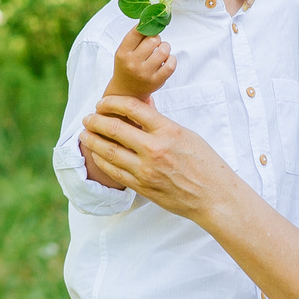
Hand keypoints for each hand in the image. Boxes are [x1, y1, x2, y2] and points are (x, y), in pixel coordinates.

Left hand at [80, 95, 237, 223]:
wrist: (214, 196)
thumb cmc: (205, 163)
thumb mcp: (186, 134)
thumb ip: (161, 122)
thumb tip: (143, 106)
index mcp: (168, 131)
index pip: (132, 108)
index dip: (112, 103)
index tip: (102, 103)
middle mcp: (155, 149)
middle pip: (115, 129)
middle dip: (96, 121)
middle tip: (87, 118)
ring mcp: (146, 170)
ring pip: (109, 152)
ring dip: (93, 141)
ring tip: (85, 135)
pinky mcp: (142, 187)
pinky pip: (115, 172)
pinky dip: (101, 161)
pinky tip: (96, 154)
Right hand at [105, 29, 174, 100]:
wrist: (126, 92)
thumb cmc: (127, 66)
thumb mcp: (124, 51)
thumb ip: (135, 37)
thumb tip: (150, 18)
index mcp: (123, 53)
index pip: (137, 32)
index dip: (146, 27)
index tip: (148, 28)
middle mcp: (133, 63)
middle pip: (153, 40)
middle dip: (157, 38)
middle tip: (155, 42)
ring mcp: (145, 73)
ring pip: (164, 51)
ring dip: (165, 47)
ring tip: (161, 50)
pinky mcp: (156, 81)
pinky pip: (171, 65)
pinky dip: (172, 59)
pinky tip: (167, 60)